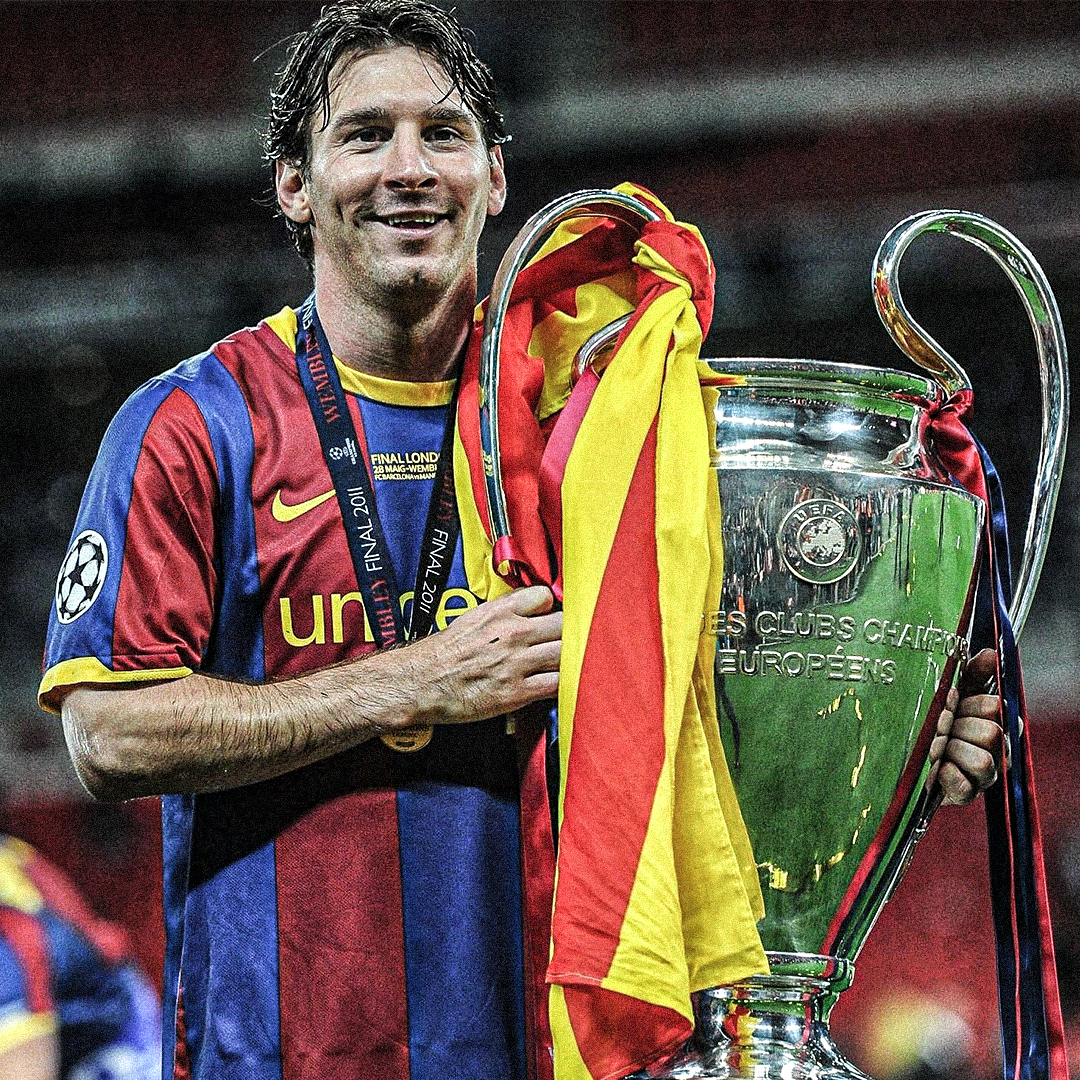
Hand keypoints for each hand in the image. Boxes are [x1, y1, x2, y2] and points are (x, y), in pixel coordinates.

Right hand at [410, 585, 561, 724]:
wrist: (419, 683)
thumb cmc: (441, 654)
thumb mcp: (471, 618)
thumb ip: (502, 612)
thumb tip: (526, 609)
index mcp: (499, 612)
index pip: (544, 596)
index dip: (550, 607)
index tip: (549, 617)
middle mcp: (512, 633)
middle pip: (563, 625)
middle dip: (568, 632)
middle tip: (564, 641)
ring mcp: (516, 663)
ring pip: (565, 653)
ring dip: (570, 658)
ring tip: (563, 663)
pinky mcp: (516, 692)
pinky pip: (557, 684)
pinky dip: (564, 683)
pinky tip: (559, 683)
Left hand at [927, 648, 1001, 805]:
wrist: (909, 757)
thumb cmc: (939, 720)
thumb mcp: (955, 692)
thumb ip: (974, 673)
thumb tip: (991, 653)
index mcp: (999, 722)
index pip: (996, 707)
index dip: (969, 703)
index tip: (949, 699)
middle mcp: (998, 751)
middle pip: (991, 733)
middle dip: (957, 726)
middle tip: (939, 726)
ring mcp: (984, 776)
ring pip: (983, 762)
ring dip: (951, 750)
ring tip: (935, 747)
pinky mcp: (965, 795)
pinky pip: (963, 786)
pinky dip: (945, 774)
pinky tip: (935, 767)